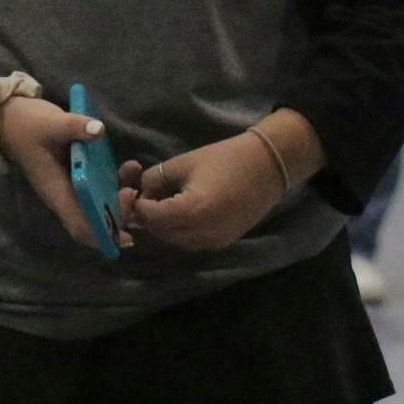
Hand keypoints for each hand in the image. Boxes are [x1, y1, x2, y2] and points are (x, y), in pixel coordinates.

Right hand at [0, 96, 125, 250]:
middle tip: (133, 192)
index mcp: (57, 192)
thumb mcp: (50, 123)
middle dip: (118, 213)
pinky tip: (127, 167)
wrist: (8, 117)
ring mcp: (71, 185)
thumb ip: (74, 126)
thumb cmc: (27, 125)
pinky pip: (98, 187)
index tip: (126, 231)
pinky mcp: (76, 173)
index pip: (80, 226)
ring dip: (119, 195)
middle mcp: (65, 194)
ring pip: (99, 202)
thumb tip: (99, 130)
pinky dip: (114, 182)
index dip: (102, 234)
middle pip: (94, 219)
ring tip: (133, 172)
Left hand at [119, 133, 282, 250]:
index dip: (139, 205)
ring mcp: (214, 243)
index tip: (136, 191)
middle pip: (160, 232)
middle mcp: (202, 234)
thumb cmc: (225, 159)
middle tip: (146, 197)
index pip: (151, 217)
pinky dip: (180, 230)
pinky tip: (181, 211)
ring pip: (175, 240)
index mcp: (191, 212)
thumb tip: (141, 190)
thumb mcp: (183, 163)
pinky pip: (191, 242)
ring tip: (163, 202)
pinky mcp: (222, 243)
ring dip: (163, 225)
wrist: (267, 168)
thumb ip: (156, 178)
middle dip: (149, 216)